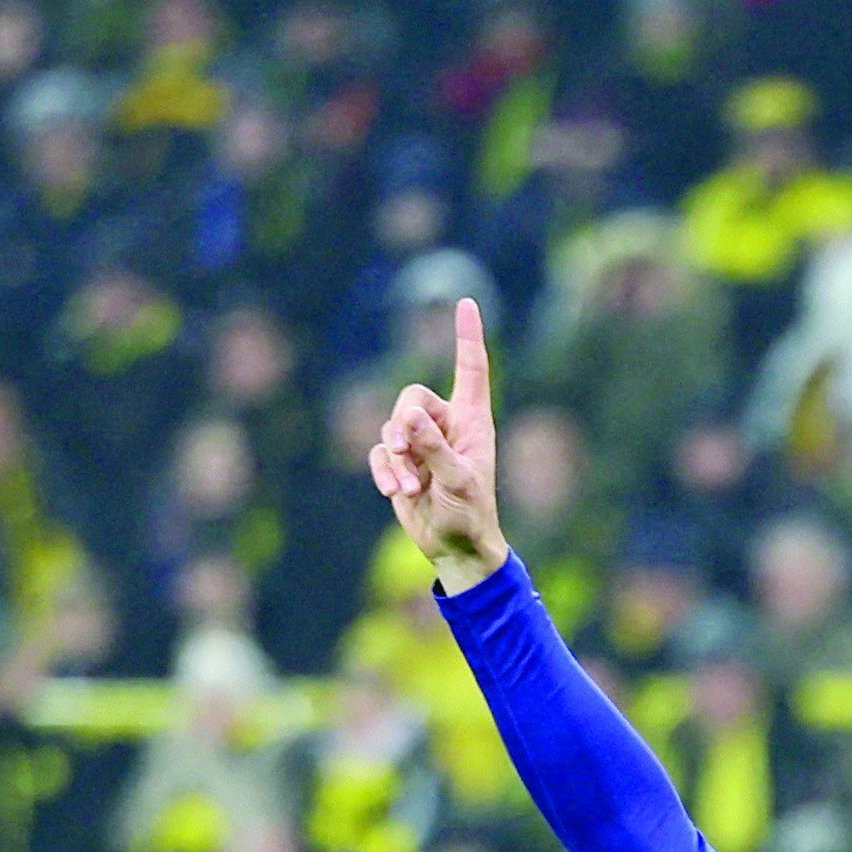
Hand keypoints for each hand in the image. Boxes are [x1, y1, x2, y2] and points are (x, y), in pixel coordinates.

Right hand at [367, 295, 508, 592]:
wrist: (456, 548)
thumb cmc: (469, 515)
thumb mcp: (456, 481)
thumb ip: (433, 448)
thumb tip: (407, 416)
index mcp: (471, 421)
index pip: (471, 369)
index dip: (467, 336)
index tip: (466, 302)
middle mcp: (445, 426)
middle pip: (411, 397)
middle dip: (402, 425)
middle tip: (405, 454)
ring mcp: (421, 444)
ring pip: (391, 426)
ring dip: (394, 458)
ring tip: (406, 488)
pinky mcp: (401, 464)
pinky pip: (380, 453)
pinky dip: (383, 471)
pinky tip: (394, 492)